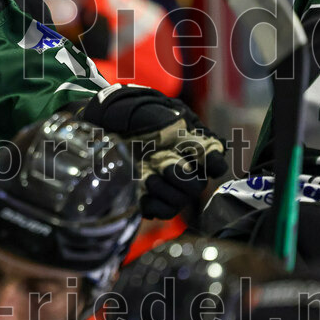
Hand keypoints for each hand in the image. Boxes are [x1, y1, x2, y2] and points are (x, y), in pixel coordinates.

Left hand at [79, 84, 227, 218]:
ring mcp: (167, 183)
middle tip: (163, 166)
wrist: (104, 122)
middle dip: (182, 178)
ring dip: (166, 192)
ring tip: (147, 177)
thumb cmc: (131, 112)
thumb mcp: (152, 108)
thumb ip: (170, 120)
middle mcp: (184, 166)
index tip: (204, 161)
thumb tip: (186, 134)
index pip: (215, 160)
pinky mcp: (150, 194)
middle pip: (198, 186)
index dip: (213, 163)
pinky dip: (153, 207)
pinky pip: (162, 211)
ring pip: (181, 200)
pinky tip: (142, 197)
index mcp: (190, 144)